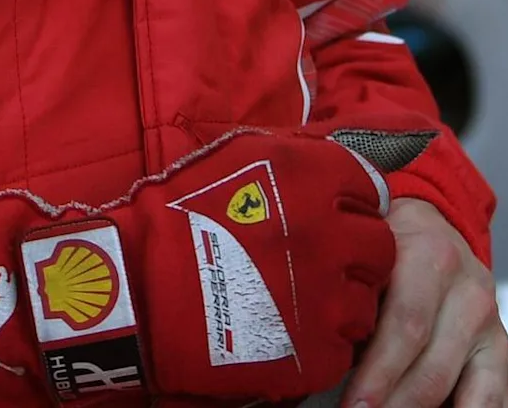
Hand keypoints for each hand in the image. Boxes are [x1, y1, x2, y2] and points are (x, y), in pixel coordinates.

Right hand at [0, 131, 398, 404]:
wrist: (129, 295)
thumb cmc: (170, 221)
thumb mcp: (232, 159)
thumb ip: (295, 156)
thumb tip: (340, 160)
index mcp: (312, 177)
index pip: (367, 187)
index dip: (346, 204)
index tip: (327, 218)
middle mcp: (330, 234)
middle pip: (378, 248)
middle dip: (352, 255)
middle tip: (315, 266)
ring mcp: (326, 298)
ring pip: (365, 303)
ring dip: (339, 302)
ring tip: (293, 304)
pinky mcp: (315, 353)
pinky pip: (340, 348)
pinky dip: (318, 344)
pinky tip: (281, 334)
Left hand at [342, 198, 507, 407]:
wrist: (439, 230)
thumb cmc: (393, 250)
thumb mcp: (369, 257)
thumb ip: (353, 300)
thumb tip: (321, 354)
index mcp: (431, 259)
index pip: (406, 326)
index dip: (378, 374)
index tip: (354, 406)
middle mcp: (470, 293)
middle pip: (434, 369)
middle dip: (396, 405)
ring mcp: (493, 326)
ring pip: (472, 390)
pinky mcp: (502, 353)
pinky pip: (500, 398)